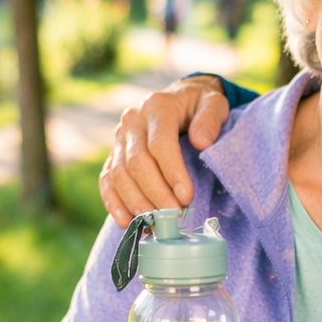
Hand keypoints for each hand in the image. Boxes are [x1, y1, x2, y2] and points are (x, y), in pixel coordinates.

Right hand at [99, 75, 229, 225]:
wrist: (181, 100)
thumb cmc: (199, 106)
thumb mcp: (214, 103)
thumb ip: (210, 118)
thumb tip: (202, 142)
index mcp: (157, 106)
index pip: (160, 143)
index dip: (172, 172)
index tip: (186, 196)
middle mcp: (133, 121)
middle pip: (137, 162)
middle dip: (156, 192)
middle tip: (173, 215)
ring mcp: (119, 138)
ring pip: (119, 174)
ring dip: (136, 201)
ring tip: (154, 222)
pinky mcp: (114, 155)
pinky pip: (107, 180)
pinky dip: (114, 203)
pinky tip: (127, 221)